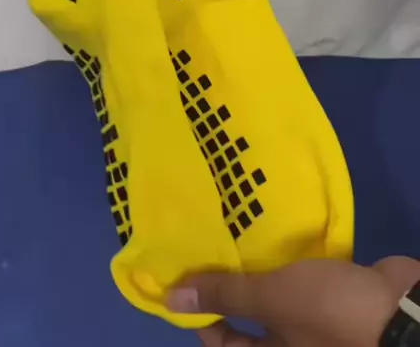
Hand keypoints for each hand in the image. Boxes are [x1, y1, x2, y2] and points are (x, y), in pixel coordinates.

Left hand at [167, 257, 419, 346]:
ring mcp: (314, 320)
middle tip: (209, 252)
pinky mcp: (334, 295)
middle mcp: (292, 344)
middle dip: (230, 289)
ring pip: (276, 297)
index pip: (226, 346)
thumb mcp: (275, 300)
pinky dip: (287, 261)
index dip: (204, 320)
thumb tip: (171, 302)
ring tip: (234, 235)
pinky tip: (274, 232)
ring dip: (258, 271)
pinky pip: (301, 280)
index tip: (187, 287)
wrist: (400, 309)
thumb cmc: (331, 312)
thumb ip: (227, 296)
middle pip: (250, 321)